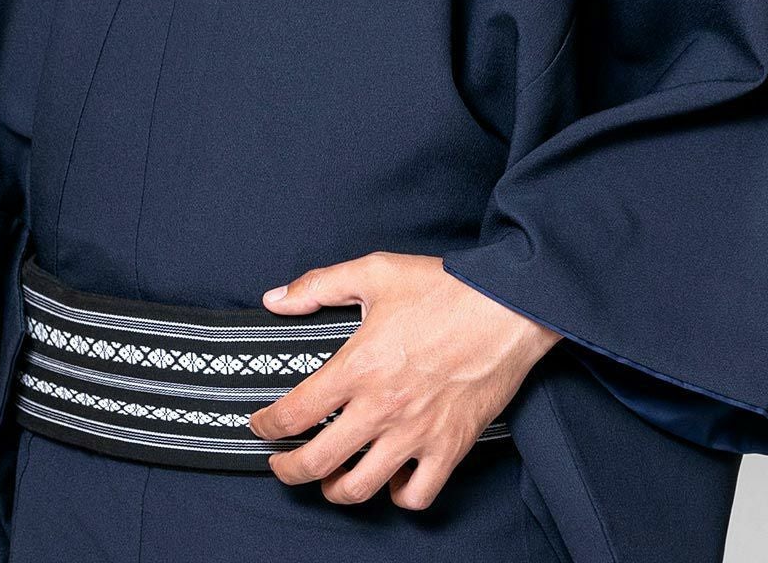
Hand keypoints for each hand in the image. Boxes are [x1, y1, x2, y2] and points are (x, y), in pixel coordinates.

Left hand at [249, 252, 559, 509]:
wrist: (507, 308)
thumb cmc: (445, 290)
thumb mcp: (374, 271)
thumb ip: (318, 285)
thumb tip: (277, 299)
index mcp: (358, 367)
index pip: (295, 414)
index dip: (267, 426)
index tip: (260, 425)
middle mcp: (382, 408)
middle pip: (318, 463)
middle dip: (288, 470)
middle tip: (280, 465)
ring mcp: (416, 433)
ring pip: (361, 488)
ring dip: (335, 490)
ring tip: (329, 480)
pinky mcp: (449, 447)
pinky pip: (416, 495)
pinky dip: (397, 495)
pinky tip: (390, 479)